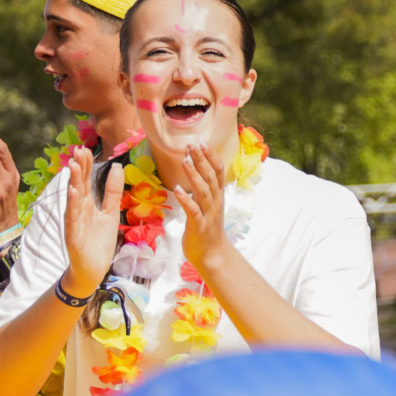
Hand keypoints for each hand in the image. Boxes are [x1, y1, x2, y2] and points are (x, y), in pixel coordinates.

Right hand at [62, 146, 121, 293]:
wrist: (93, 269)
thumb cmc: (99, 242)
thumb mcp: (110, 213)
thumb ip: (112, 192)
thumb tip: (117, 167)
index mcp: (87, 205)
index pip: (86, 181)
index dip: (86, 166)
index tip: (85, 149)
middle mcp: (78, 210)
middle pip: (79, 186)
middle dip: (79, 168)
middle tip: (78, 150)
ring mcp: (74, 222)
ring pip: (73, 199)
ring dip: (73, 182)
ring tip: (74, 166)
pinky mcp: (73, 235)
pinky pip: (73, 218)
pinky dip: (72, 205)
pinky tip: (73, 192)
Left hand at [173, 144, 229, 272]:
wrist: (213, 255)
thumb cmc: (207, 229)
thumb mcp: (207, 206)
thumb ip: (204, 190)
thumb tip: (195, 172)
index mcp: (217, 196)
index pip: (218, 171)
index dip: (210, 155)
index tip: (201, 141)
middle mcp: (215, 202)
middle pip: (211, 176)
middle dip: (202, 159)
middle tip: (192, 144)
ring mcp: (208, 214)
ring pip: (203, 190)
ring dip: (194, 174)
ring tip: (185, 160)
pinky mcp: (199, 226)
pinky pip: (193, 210)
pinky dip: (186, 199)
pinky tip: (177, 189)